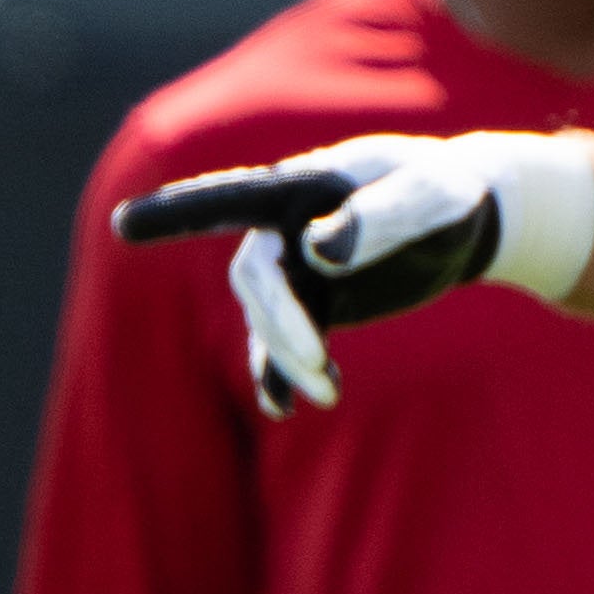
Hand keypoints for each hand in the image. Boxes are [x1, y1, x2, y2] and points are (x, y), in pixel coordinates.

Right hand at [111, 132, 591, 345]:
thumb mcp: (433, 196)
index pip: (226, 199)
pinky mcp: (316, 304)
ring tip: (329, 392)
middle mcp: (286, 226)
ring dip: (290, 357)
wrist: (472, 215)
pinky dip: (281, 377)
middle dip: (279, 324)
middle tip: (319, 363)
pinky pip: (281, 347)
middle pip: (255, 279)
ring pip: (269, 320)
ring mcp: (298, 268)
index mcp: (302, 186)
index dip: (173, 213)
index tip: (122, 225)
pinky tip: (291, 406)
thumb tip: (320, 248)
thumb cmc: (451, 192)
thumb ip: (380, 215)